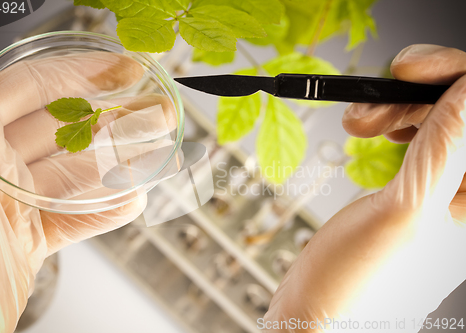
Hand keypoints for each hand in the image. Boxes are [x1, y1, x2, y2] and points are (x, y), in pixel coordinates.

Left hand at [0, 33, 175, 331]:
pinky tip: (136, 197)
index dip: (81, 74)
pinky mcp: (30, 239)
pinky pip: (74, 219)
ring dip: (123, 161)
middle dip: (117, 116)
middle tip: (161, 109)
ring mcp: (16, 202)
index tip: (125, 69)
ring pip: (78, 173)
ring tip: (164, 150)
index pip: (34, 90)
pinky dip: (106, 209)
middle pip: (67, 130)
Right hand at [264, 44, 465, 331]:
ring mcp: (441, 197)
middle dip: (418, 97)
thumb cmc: (354, 285)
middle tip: (370, 103)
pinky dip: (392, 128)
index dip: (458, 83)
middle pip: (464, 119)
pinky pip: (417, 144)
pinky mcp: (412, 194)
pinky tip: (369, 132)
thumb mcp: (404, 212)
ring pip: (439, 126)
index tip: (412, 71)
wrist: (314, 316)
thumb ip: (445, 149)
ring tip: (357, 122)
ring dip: (398, 110)